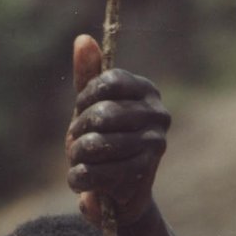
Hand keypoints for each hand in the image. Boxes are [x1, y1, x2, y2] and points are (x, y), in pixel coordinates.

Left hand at [65, 35, 169, 226]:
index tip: (82, 112)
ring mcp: (154, 146)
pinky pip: (94, 172)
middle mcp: (158, 115)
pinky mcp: (142, 176)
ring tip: (80, 162)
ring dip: (76, 156)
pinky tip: (82, 180)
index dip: (84, 100)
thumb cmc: (105, 142)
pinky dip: (78, 178)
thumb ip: (88, 76)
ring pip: (95, 145)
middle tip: (77, 144)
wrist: (121, 196)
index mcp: (147, 90)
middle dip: (78, 132)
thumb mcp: (92, 108)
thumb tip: (82, 39)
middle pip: (100, 115)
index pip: (106, 83)